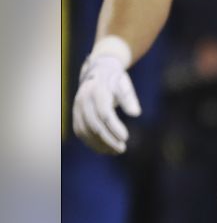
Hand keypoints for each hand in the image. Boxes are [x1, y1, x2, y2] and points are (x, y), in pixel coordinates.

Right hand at [72, 38, 140, 154]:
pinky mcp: (75, 115)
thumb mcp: (125, 85)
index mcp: (97, 91)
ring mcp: (76, 108)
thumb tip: (136, 114)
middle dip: (108, 139)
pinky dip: (91, 142)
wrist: (97, 71)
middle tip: (122, 149)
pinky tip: (103, 149)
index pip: (104, 114)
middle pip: (94, 125)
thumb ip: (129, 99)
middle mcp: (83, 100)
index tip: (126, 138)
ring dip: (99, 144)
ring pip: (85, 131)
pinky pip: (80, 132)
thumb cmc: (115, 80)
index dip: (114, 127)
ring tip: (115, 151)